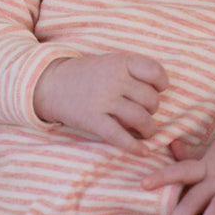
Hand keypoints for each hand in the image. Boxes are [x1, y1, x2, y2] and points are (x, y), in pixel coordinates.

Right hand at [33, 53, 168, 153]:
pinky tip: (142, 152)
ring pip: (141, 119)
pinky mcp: (93, 120)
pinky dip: (134, 147)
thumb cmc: (88, 74)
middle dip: (152, 110)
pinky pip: (120, 136)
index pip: (155, 71)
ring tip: (145, 132)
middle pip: (150, 99)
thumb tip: (160, 94)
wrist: (52, 83)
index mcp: (120, 62)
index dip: (161, 83)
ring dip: (148, 129)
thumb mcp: (110, 62)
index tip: (158, 90)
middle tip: (144, 112)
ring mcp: (103, 100)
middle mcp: (114, 79)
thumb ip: (133, 72)